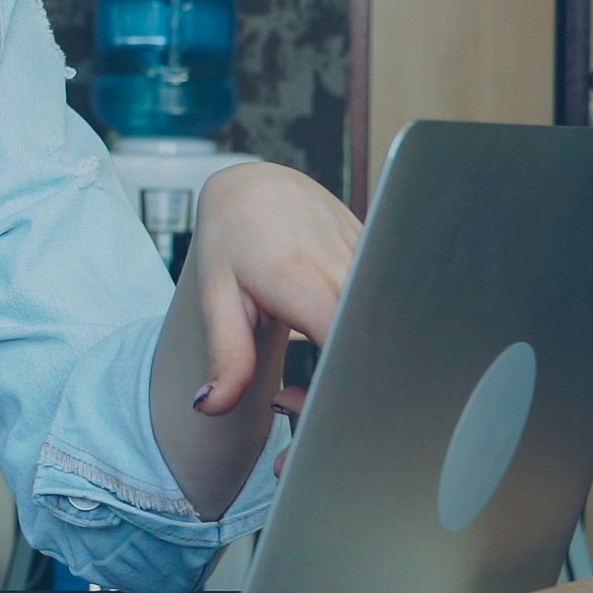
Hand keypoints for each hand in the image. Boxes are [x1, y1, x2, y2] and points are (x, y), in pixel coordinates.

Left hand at [189, 162, 360, 417]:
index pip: (343, 353)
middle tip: (291, 397)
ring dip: (347, 366)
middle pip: (367, 351)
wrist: (257, 187)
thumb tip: (209, 405)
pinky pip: (383, 313)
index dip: (325, 392)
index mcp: (306, 281)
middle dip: (336, 390)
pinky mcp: (382, 261)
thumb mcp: (218, 296)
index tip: (291, 402)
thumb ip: (226, 356)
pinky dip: (358, 341)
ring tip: (300, 368)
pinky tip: (323, 343)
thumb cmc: (232, 237)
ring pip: (380, 334)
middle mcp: (349, 270)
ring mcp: (372, 263)